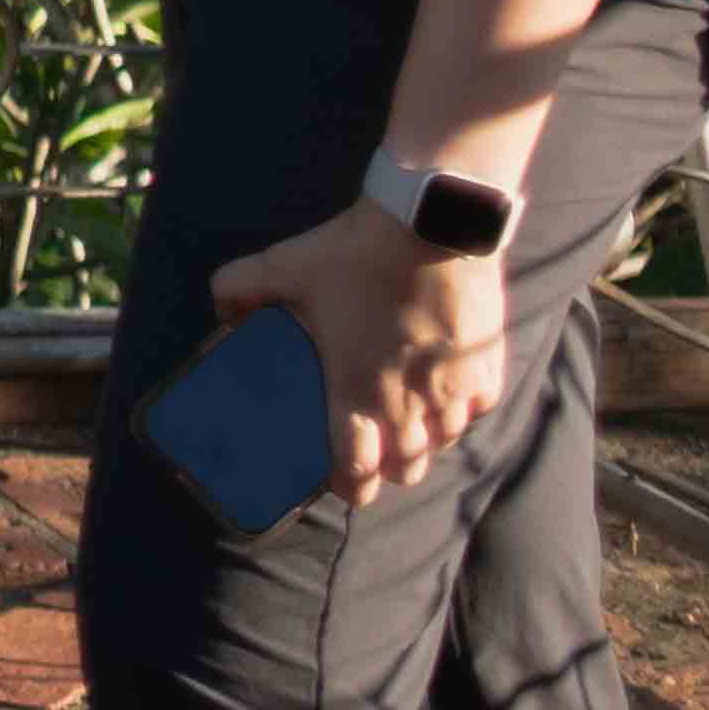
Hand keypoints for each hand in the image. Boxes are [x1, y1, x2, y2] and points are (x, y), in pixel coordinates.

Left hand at [216, 195, 520, 498]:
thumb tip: (220, 311)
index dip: (348, 486)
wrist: (431, 223)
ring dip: (426, 442)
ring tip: (407, 426)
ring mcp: (456, 388)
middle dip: (388, 471)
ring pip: (445, 442)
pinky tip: (446, 396)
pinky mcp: (488, 366)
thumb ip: (238, 289)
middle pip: (408, 469)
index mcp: (359, 390)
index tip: (340, 483)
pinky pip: (479, 408)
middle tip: (372, 455)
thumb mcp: (284, 265)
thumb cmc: (357, 251)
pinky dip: (462, 411)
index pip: (358, 471)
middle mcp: (412, 403)